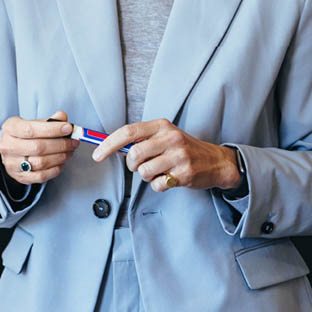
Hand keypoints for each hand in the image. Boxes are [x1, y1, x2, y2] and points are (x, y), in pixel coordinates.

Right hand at [0, 110, 77, 184]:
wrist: (11, 151)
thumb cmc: (24, 135)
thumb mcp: (33, 122)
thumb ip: (49, 120)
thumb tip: (62, 117)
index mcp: (10, 128)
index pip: (31, 130)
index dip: (52, 129)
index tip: (68, 128)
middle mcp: (8, 146)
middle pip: (38, 147)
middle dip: (60, 144)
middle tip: (73, 141)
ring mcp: (12, 164)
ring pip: (41, 162)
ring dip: (60, 157)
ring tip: (69, 151)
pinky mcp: (20, 177)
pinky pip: (41, 176)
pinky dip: (55, 169)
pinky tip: (61, 162)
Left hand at [91, 118, 241, 192]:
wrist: (215, 161)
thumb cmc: (183, 149)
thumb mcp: (164, 136)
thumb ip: (141, 140)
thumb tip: (109, 147)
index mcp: (162, 125)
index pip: (128, 132)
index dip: (108, 144)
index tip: (96, 155)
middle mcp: (171, 137)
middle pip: (134, 154)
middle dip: (131, 165)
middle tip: (140, 166)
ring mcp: (179, 155)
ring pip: (144, 172)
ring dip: (146, 176)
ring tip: (158, 172)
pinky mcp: (185, 173)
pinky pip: (158, 185)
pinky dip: (159, 186)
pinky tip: (169, 179)